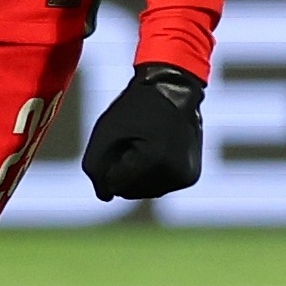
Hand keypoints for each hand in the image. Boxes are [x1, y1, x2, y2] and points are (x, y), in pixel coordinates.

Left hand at [81, 64, 205, 199]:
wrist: (174, 90)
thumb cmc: (136, 107)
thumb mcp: (105, 131)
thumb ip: (95, 166)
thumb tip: (103, 195)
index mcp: (154, 160)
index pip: (113, 185)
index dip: (105, 166)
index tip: (116, 142)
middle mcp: (175, 173)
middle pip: (128, 192)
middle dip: (121, 170)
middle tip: (131, 141)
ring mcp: (185, 177)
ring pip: (143, 193)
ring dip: (134, 175)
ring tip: (143, 144)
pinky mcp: (190, 177)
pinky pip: (158, 187)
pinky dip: (149, 175)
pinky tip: (153, 152)